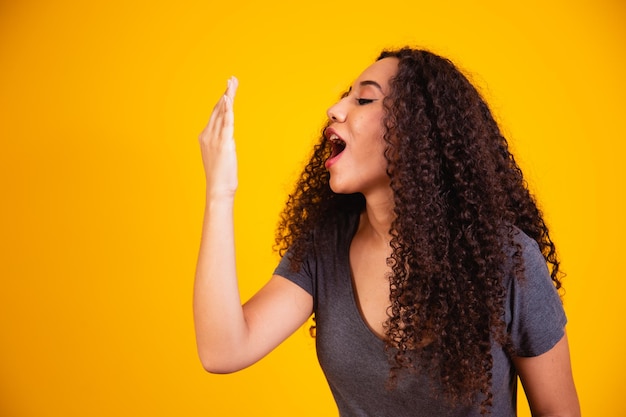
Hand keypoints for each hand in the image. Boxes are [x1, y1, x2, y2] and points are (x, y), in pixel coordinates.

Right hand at [199, 76, 238, 198]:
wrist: (218, 188)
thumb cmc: (221, 176)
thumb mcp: (219, 155)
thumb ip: (221, 143)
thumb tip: (227, 138)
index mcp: (205, 136)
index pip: (215, 113)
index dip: (222, 100)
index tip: (228, 88)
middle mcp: (207, 134)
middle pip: (218, 108)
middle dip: (226, 93)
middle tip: (232, 79)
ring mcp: (214, 138)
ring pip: (222, 112)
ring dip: (228, 96)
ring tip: (233, 82)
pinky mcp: (224, 143)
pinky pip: (226, 122)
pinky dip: (227, 109)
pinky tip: (228, 98)